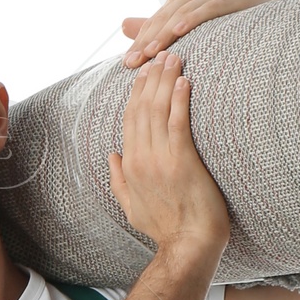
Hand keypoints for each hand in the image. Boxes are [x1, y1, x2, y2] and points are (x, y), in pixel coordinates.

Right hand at [108, 50, 230, 260]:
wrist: (187, 246)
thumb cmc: (165, 229)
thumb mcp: (131, 208)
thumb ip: (118, 180)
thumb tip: (111, 156)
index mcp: (129, 166)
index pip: (130, 119)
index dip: (137, 92)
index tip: (144, 72)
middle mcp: (141, 159)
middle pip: (143, 108)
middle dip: (151, 77)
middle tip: (161, 53)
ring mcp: (160, 160)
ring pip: (159, 110)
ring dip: (165, 80)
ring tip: (174, 57)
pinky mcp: (183, 162)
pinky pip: (179, 123)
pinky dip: (180, 100)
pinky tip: (184, 80)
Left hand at [119, 0, 286, 64]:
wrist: (277, 12)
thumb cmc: (235, 22)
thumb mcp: (197, 27)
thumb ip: (162, 26)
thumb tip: (123, 25)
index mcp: (183, 0)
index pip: (156, 22)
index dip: (141, 42)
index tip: (126, 65)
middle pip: (164, 16)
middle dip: (147, 40)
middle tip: (132, 62)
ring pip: (182, 11)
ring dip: (164, 31)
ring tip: (150, 52)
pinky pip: (208, 7)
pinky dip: (192, 17)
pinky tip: (179, 30)